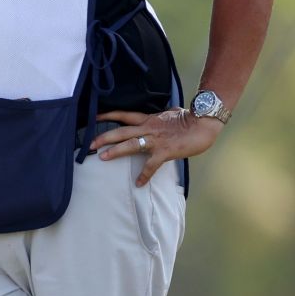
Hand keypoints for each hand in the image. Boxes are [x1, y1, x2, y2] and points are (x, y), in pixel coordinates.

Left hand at [89, 107, 222, 185]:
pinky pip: (151, 165)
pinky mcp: (165, 151)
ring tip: (102, 157)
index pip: (124, 115)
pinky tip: (138, 183)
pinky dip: (144, 175)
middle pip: (121, 131)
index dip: (108, 115)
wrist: (204, 123)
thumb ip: (163, 115)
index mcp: (149, 119)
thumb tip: (167, 112)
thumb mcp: (171, 113)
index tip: (93, 118)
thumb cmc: (190, 118)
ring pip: (131, 144)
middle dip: (104, 137)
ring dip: (116, 151)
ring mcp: (156, 139)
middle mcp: (148, 127)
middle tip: (90, 144)